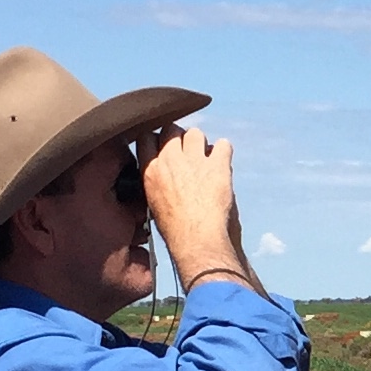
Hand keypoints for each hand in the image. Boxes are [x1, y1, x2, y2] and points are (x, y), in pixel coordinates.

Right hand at [142, 126, 255, 291]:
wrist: (198, 242)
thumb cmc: (177, 230)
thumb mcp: (154, 202)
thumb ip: (157, 180)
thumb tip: (166, 171)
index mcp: (150, 170)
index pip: (146, 135)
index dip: (158, 137)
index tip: (165, 144)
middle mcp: (169, 160)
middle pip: (172, 129)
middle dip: (180, 137)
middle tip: (188, 153)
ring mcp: (193, 160)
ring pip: (195, 133)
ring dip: (201, 143)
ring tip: (205, 161)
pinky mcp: (217, 165)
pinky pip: (223, 144)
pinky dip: (224, 151)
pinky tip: (223, 164)